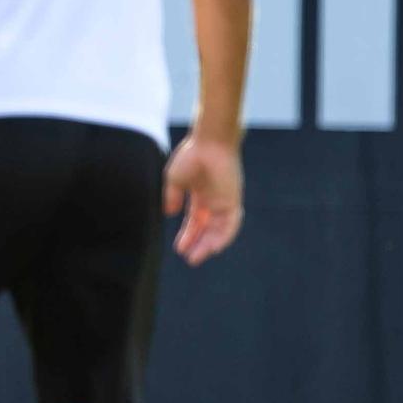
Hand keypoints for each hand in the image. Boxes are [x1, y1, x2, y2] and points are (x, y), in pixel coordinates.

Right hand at [163, 132, 243, 264]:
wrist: (209, 143)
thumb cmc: (191, 156)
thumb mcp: (174, 180)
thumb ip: (172, 197)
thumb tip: (169, 213)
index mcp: (200, 196)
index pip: (195, 222)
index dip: (188, 236)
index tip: (179, 249)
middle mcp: (214, 202)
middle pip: (207, 229)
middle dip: (199, 245)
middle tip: (190, 259)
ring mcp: (225, 202)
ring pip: (219, 230)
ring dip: (209, 245)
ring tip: (197, 257)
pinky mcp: (233, 201)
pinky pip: (231, 224)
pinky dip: (224, 237)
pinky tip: (215, 248)